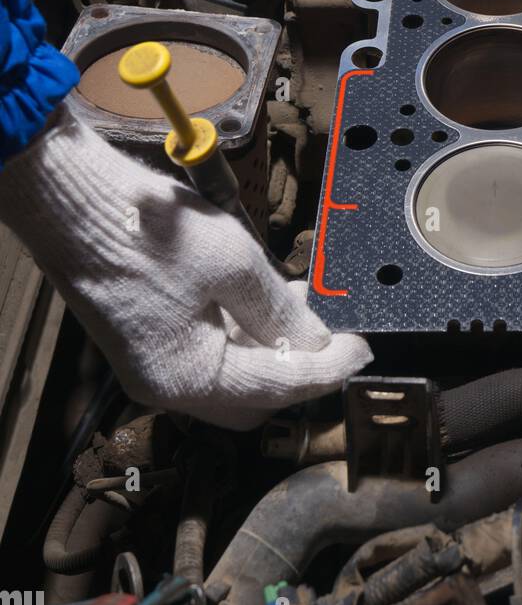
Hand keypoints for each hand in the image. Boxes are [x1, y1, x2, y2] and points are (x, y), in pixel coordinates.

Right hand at [0, 107, 370, 429]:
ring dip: (268, 347)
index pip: (279, 388)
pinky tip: (256, 295)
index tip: (365, 349)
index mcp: (189, 379)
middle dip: (297, 368)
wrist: (73, 204)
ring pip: (230, 378)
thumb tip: (315, 342)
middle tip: (330, 329)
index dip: (329, 369)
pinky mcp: (144, 343)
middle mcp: (167, 388)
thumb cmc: (152, 231)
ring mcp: (150, 368)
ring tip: (296, 297)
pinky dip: (238, 333)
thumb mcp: (232, 263)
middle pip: (254, 400)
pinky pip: (205, 354)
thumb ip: (279, 311)